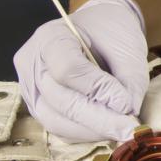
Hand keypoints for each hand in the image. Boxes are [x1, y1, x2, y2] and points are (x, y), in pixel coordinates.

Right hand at [12, 0, 150, 142]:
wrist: (97, 28)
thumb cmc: (111, 33)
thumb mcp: (127, 47)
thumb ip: (130, 79)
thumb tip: (128, 114)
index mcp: (51, 37)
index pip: (69, 70)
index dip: (99, 90)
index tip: (127, 104)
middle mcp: (31, 62)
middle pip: (60, 100)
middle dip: (98, 120)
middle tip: (130, 130)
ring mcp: (30, 87)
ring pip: (55, 120)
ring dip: (91, 130)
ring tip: (122, 130)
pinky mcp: (37, 106)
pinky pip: (58, 126)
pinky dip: (85, 131)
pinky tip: (107, 128)